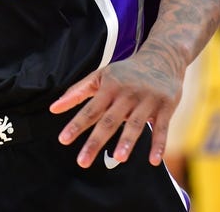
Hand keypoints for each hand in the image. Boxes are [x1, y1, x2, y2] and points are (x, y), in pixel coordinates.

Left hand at [49, 45, 180, 168]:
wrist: (162, 57)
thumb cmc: (126, 72)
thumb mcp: (101, 76)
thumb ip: (77, 92)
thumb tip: (53, 108)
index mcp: (110, 87)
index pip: (90, 109)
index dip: (76, 124)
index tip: (63, 140)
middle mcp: (127, 94)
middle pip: (109, 121)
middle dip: (95, 141)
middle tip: (82, 161)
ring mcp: (147, 100)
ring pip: (136, 124)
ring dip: (127, 141)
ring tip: (118, 158)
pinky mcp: (166, 107)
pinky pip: (162, 128)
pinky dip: (159, 144)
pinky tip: (153, 161)